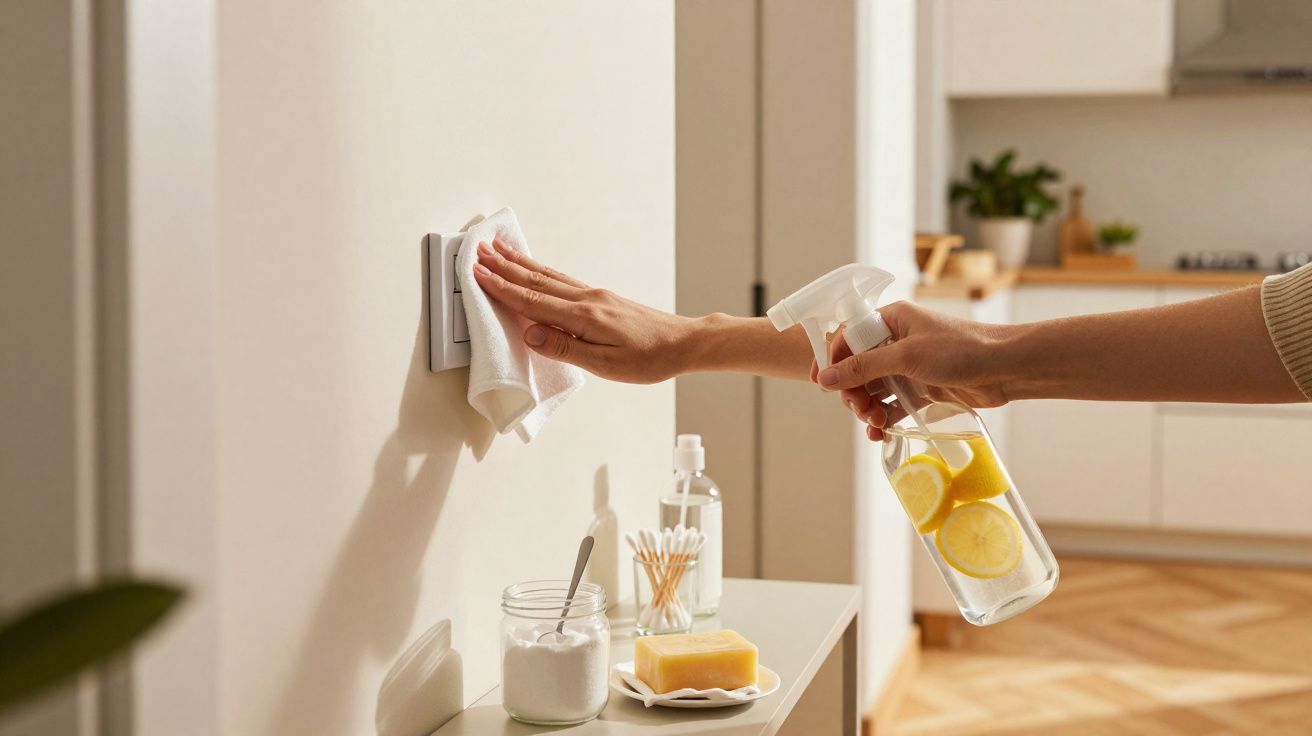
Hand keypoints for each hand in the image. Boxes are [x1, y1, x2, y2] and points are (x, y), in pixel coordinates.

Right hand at [472, 240, 697, 383]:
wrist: (683, 342)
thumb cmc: (649, 359)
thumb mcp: (606, 365)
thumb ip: (565, 348)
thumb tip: (529, 333)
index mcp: (584, 316)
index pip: (532, 300)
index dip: (502, 287)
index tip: (477, 274)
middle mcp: (587, 299)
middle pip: (536, 280)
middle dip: (504, 267)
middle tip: (477, 252)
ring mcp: (594, 295)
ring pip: (548, 275)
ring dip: (520, 263)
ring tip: (498, 250)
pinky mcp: (601, 297)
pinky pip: (562, 279)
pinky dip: (542, 270)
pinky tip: (535, 267)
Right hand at [813, 301, 1012, 441]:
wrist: (1006, 368)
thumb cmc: (961, 350)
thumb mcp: (906, 357)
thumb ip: (864, 368)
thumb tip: (826, 379)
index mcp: (891, 320)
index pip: (848, 338)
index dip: (833, 360)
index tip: (823, 384)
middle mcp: (897, 340)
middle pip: (859, 367)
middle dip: (853, 391)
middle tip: (859, 408)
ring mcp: (910, 365)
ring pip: (874, 388)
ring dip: (868, 407)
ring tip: (873, 423)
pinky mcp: (923, 387)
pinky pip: (893, 403)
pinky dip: (884, 418)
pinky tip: (879, 432)